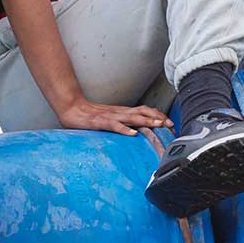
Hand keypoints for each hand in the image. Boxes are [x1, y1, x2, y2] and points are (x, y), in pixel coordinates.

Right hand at [56, 97, 170, 135]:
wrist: (73, 108)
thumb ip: (124, 122)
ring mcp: (111, 116)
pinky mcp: (101, 122)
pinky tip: (133, 134)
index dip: (159, 115)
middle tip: (170, 125)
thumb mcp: (112, 118)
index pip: (145, 111)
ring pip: (132, 117)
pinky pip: (114, 125)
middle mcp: (120, 112)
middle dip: (158, 117)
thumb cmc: (92, 116)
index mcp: (124, 112)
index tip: (170, 123)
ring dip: (147, 121)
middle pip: (143, 112)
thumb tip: (138, 130)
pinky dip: (125, 129)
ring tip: (158, 125)